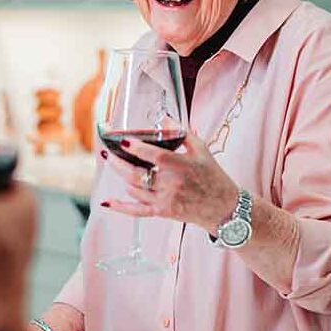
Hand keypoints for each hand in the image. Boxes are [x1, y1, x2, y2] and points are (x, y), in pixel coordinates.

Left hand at [101, 131, 237, 232]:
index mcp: (181, 166)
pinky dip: (120, 207)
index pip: (154, 155)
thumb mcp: (202, 149)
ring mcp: (165, 200)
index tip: (123, 140)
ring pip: (134, 189)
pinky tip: (106, 202)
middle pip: (137, 174)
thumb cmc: (213, 176)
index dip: (136, 148)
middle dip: (118, 162)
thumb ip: (182, 133)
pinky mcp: (162, 212)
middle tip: (107, 152)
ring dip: (122, 176)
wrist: (223, 207)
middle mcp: (171, 184)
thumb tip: (164, 118)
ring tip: (115, 164)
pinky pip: (137, 211)